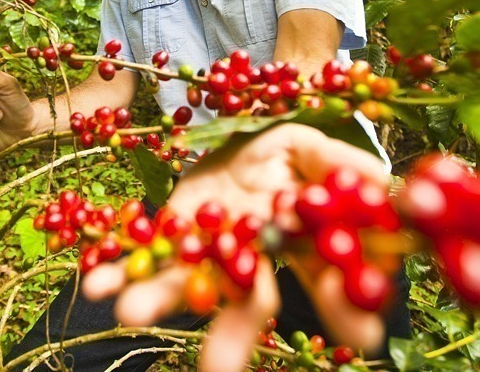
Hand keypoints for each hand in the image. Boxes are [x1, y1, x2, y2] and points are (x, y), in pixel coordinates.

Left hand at [82, 123, 389, 371]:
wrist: (232, 142)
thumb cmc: (280, 151)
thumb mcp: (309, 147)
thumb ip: (338, 165)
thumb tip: (383, 186)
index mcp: (297, 246)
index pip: (329, 283)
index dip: (344, 308)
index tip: (360, 335)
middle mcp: (251, 260)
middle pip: (249, 304)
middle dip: (231, 338)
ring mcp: (206, 252)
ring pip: (187, 286)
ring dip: (157, 301)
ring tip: (127, 311)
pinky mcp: (169, 236)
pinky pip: (142, 258)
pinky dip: (118, 270)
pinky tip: (96, 283)